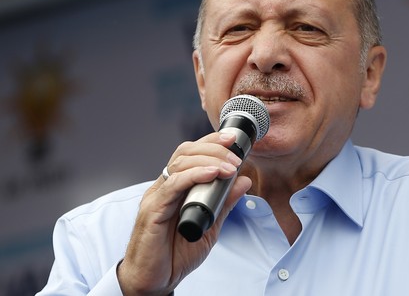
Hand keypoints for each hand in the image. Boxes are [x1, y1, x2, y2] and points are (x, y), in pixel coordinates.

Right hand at [117, 133, 250, 295]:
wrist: (155, 281)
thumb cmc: (176, 254)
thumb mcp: (210, 226)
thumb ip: (225, 203)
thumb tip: (244, 181)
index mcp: (176, 187)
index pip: (191, 153)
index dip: (211, 142)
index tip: (233, 140)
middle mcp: (164, 187)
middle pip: (185, 151)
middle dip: (213, 147)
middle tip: (236, 155)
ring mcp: (157, 197)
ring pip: (179, 163)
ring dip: (209, 160)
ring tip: (230, 167)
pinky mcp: (153, 211)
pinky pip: (173, 185)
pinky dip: (194, 175)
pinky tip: (212, 174)